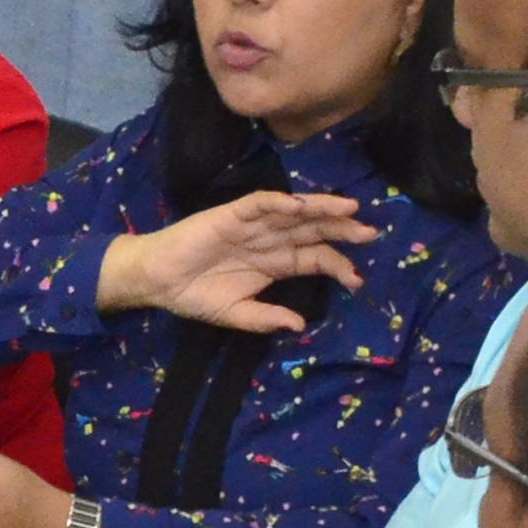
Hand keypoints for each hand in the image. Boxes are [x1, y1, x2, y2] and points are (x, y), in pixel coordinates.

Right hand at [94, 191, 377, 335]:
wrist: (156, 281)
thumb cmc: (193, 296)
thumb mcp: (234, 315)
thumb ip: (265, 318)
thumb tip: (299, 325)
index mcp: (275, 263)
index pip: (315, 258)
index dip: (338, 265)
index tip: (357, 279)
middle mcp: (270, 240)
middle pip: (313, 230)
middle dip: (342, 230)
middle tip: (371, 234)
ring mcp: (253, 225)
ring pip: (294, 212)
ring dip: (321, 209)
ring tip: (349, 210)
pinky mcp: (232, 214)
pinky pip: (261, 204)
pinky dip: (279, 202)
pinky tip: (298, 205)